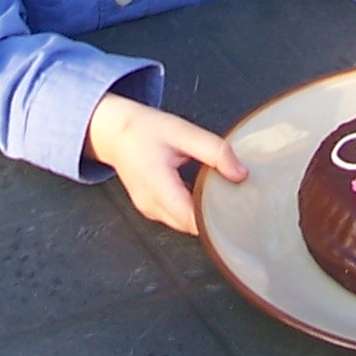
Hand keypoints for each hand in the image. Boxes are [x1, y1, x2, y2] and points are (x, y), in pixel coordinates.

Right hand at [85, 93, 247, 234]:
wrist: (114, 132)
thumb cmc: (145, 129)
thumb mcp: (184, 132)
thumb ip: (214, 151)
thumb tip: (240, 173)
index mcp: (157, 185)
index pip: (192, 219)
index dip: (216, 219)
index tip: (239, 211)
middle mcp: (150, 204)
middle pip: (191, 226)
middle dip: (213, 217)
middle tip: (238, 201)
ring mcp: (149, 209)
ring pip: (184, 224)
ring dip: (201, 213)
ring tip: (220, 194)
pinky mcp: (150, 208)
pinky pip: (176, 217)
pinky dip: (191, 209)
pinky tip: (202, 194)